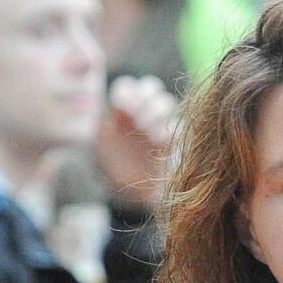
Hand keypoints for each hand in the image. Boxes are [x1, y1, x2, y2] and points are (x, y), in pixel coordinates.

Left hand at [95, 76, 177, 205]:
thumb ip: (103, 129)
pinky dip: (170, 129)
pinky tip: (160, 141)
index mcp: (124, 111)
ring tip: (148, 132)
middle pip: (150, 87)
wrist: (142, 196)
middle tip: (137, 116)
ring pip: (165, 102)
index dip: (126, 92)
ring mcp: (163, 123)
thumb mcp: (105, 150)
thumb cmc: (122, 172)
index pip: (127, 87)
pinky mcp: (178, 138)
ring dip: (155, 113)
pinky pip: (179, 124)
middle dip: (143, 98)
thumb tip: (104, 114)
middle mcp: (145, 112)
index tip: (122, 106)